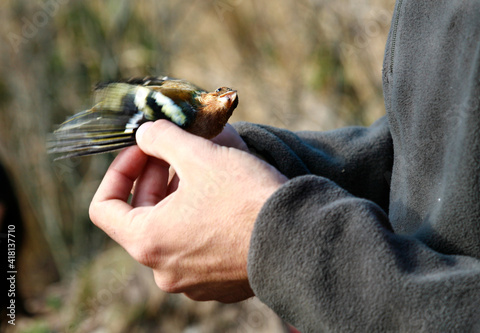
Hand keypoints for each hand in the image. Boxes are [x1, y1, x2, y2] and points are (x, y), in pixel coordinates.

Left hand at [89, 120, 286, 302]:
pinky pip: (199, 246)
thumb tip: (146, 133)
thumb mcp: (200, 155)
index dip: (120, 170)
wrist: (298, 237)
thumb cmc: (245, 198)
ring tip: (205, 169)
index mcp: (149, 242)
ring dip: (180, 197)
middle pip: (143, 216)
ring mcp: (193, 281)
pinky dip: (202, 219)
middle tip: (178, 150)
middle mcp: (164, 270)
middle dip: (157, 177)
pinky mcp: (220, 282)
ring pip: (173, 230)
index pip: (104, 207)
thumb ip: (162, 138)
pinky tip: (225, 198)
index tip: (144, 150)